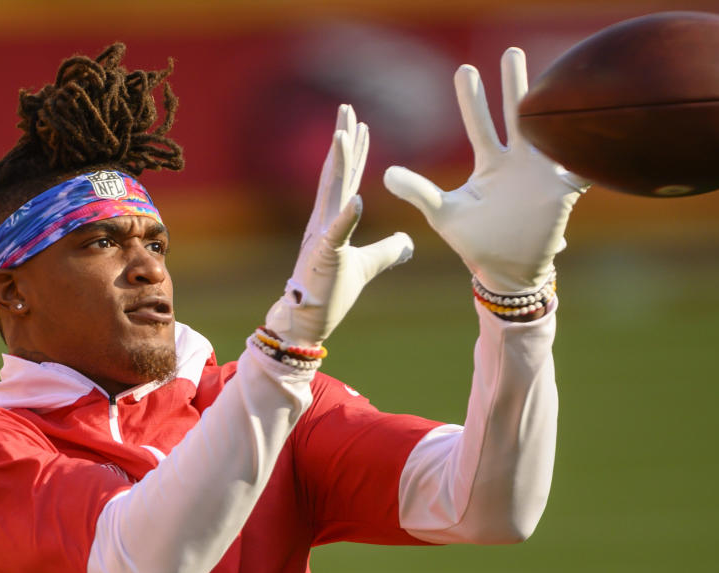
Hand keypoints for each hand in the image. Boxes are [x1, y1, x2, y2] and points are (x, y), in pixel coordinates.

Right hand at [266, 105, 413, 346]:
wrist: (308, 318)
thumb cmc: (332, 291)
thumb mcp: (368, 265)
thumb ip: (388, 250)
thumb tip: (410, 242)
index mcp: (333, 220)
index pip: (347, 178)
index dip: (355, 151)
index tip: (360, 124)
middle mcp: (324, 220)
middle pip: (336, 173)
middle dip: (343, 140)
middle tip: (347, 109)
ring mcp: (323, 236)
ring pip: (332, 192)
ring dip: (340, 163)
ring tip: (344, 135)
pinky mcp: (325, 256)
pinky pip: (337, 233)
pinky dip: (347, 216)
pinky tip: (357, 198)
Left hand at [384, 47, 587, 294]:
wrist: (507, 270)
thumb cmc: (475, 242)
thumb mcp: (444, 215)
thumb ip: (419, 191)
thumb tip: (386, 173)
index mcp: (489, 165)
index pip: (478, 124)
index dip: (471, 99)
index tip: (464, 70)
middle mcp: (517, 162)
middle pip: (515, 115)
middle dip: (514, 84)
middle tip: (510, 51)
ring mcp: (542, 174)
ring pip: (549, 131)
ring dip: (553, 107)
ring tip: (558, 78)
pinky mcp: (562, 192)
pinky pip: (581, 169)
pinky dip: (591, 156)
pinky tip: (598, 135)